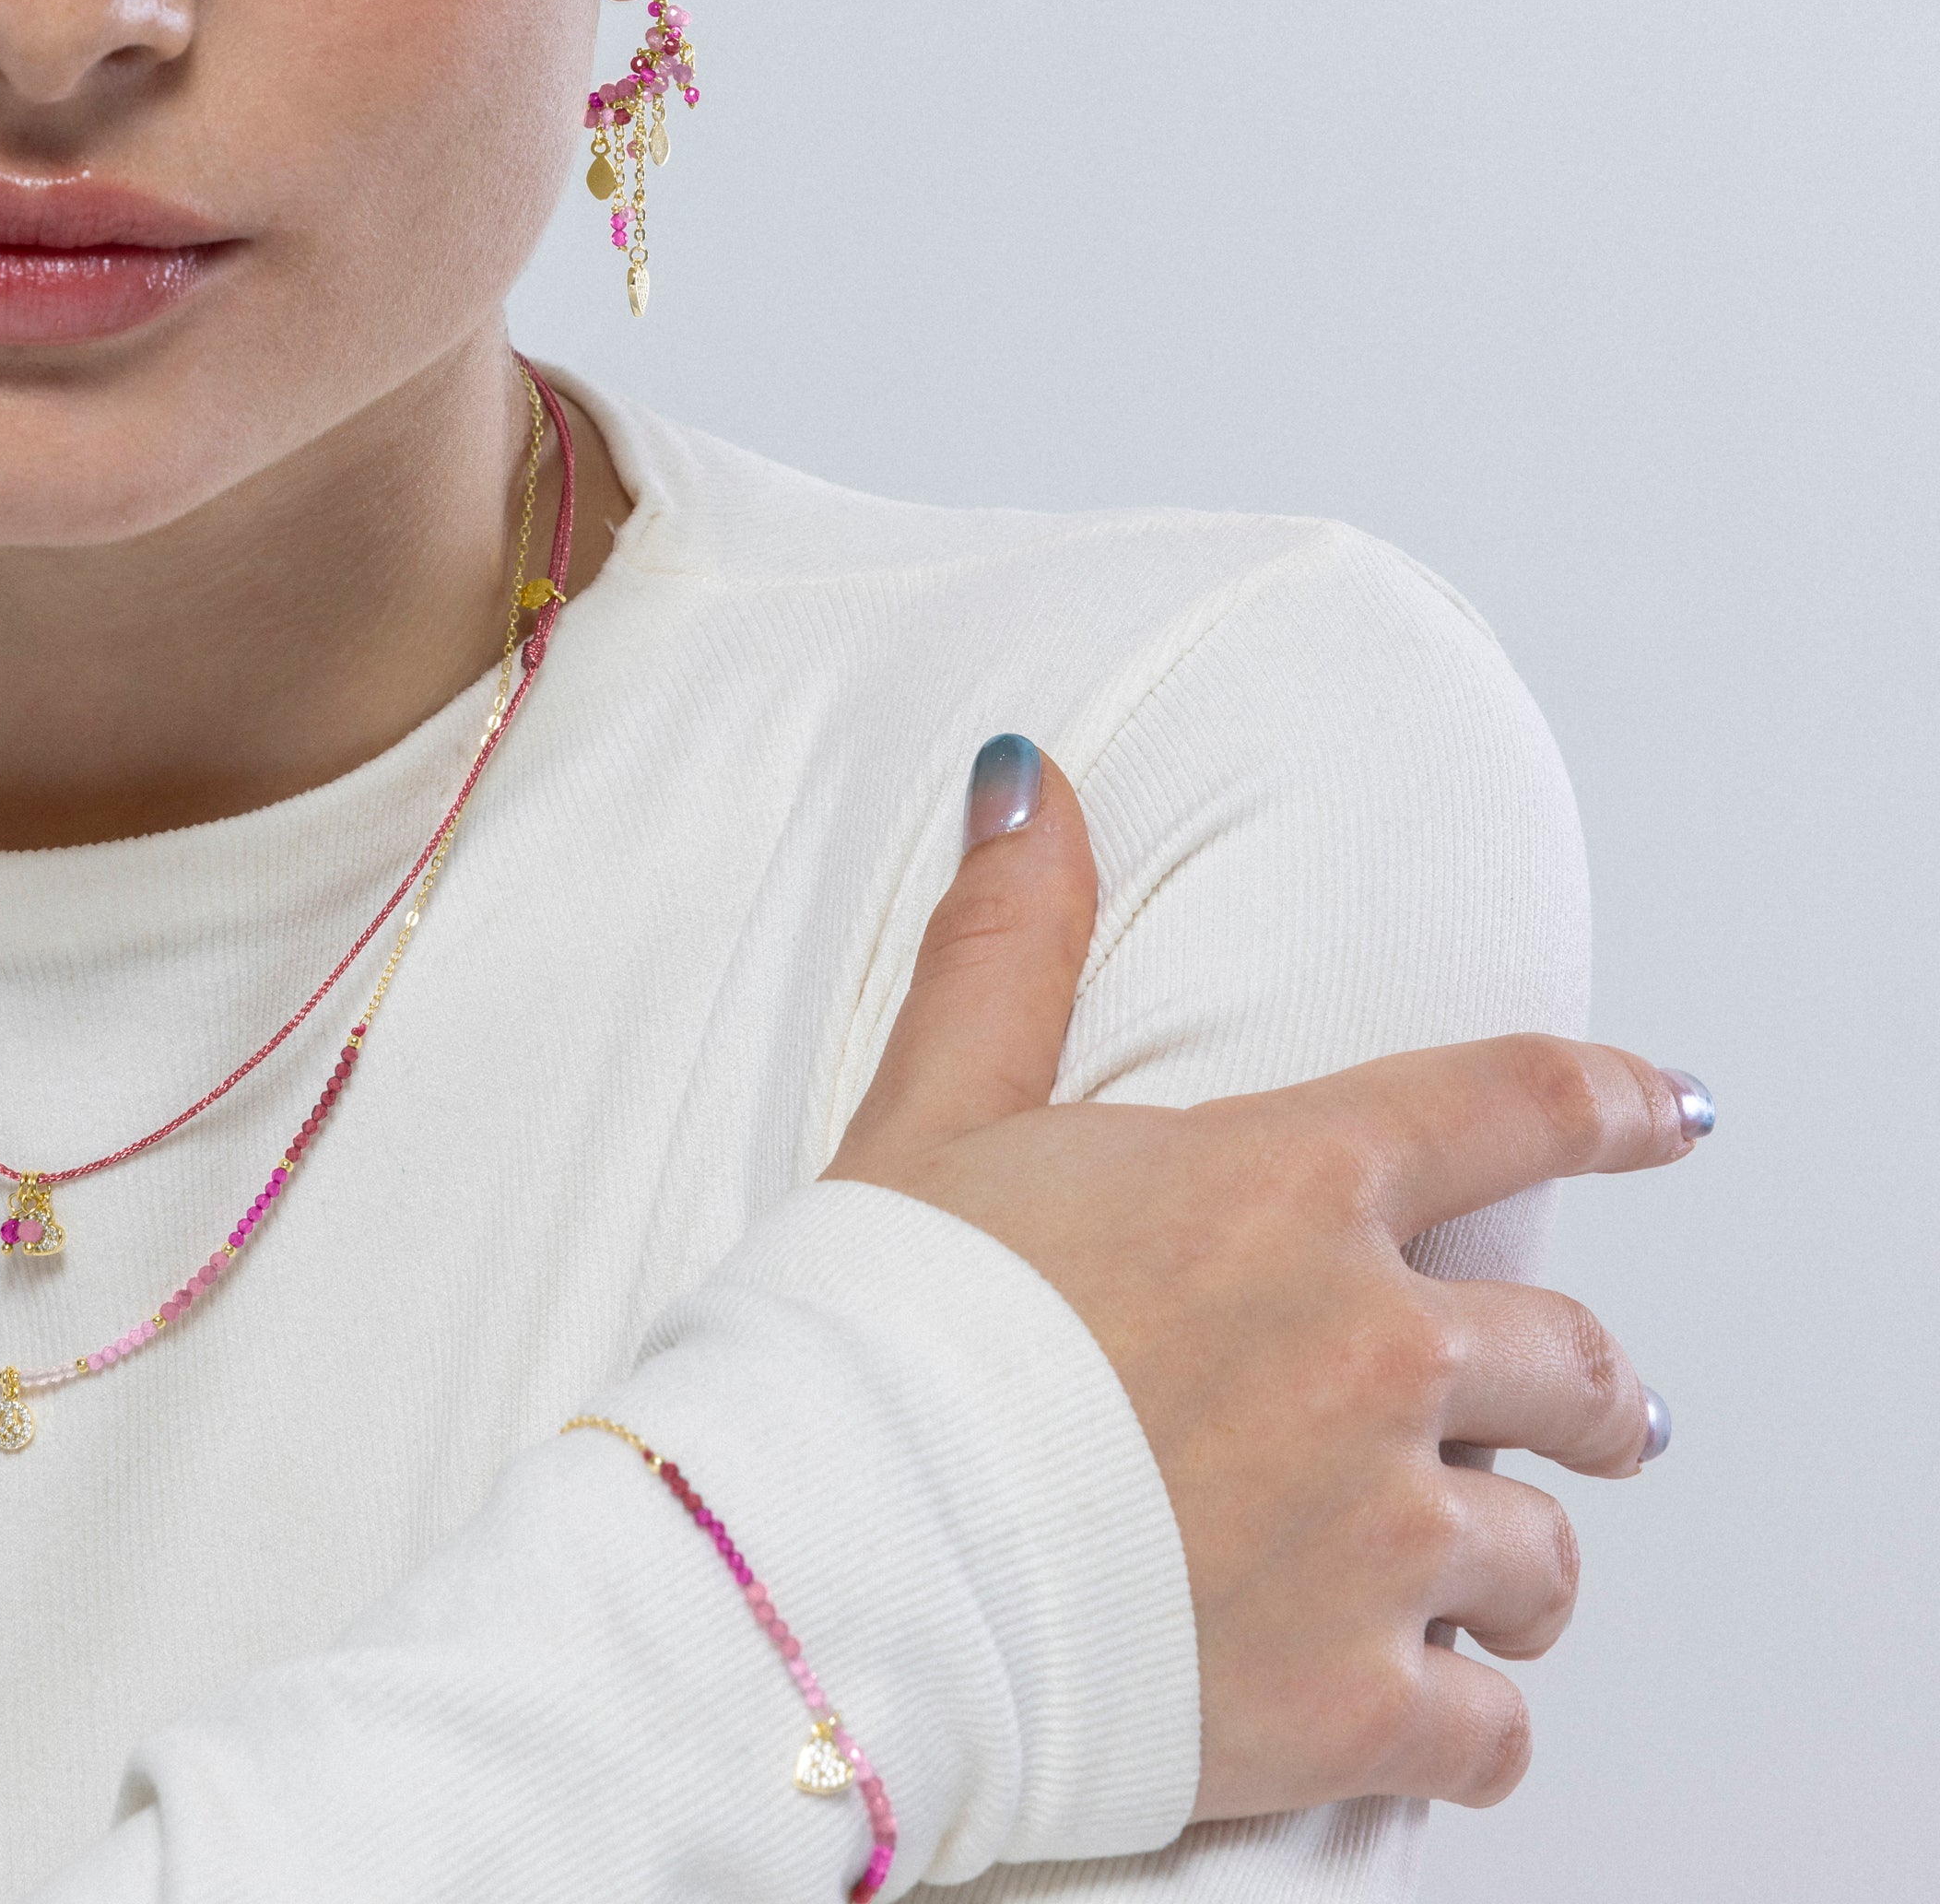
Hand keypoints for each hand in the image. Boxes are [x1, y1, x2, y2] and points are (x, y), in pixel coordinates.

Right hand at [824, 738, 1704, 1820]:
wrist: (834, 1557)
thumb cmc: (876, 1335)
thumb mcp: (934, 1114)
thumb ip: (1008, 946)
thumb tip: (1026, 775)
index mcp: (1284, 1190)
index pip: (1511, 1104)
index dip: (1612, 1100)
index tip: (1671, 1113)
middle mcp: (1371, 1350)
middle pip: (1573, 1360)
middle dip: (1589, 1391)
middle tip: (1584, 1415)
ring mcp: (1379, 1534)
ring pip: (1545, 1557)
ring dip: (1514, 1563)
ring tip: (1471, 1581)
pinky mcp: (1358, 1704)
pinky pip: (1494, 1729)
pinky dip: (1464, 1720)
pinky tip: (1414, 1711)